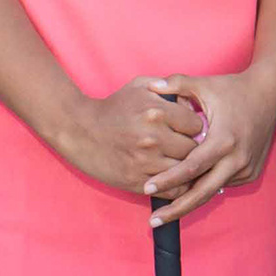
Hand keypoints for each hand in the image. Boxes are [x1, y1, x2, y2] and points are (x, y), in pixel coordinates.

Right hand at [55, 76, 205, 193]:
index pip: (196, 125)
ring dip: (185, 169)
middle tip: (186, 148)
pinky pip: (171, 189)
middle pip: (193, 149)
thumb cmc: (113, 107)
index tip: (187, 131)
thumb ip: (169, 87)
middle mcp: (153, 137)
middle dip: (192, 149)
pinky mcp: (136, 180)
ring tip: (181, 163)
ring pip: (184, 171)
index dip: (194, 128)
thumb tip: (193, 101)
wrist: (79, 129)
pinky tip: (174, 179)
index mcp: (156, 112)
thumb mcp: (139, 86)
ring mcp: (145, 161)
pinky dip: (176, 186)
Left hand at [144, 69, 275, 225]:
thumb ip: (176, 84)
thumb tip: (151, 85)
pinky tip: (188, 191)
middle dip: (177, 209)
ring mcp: (245, 168)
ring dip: (190, 199)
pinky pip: (222, 183)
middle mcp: (236, 158)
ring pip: (212, 190)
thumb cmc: (233, 89)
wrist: (269, 94)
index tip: (147, 189)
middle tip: (153, 221)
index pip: (191, 168)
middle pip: (202, 192)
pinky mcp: (250, 172)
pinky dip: (205, 187)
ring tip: (165, 212)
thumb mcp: (204, 85)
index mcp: (223, 140)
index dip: (168, 180)